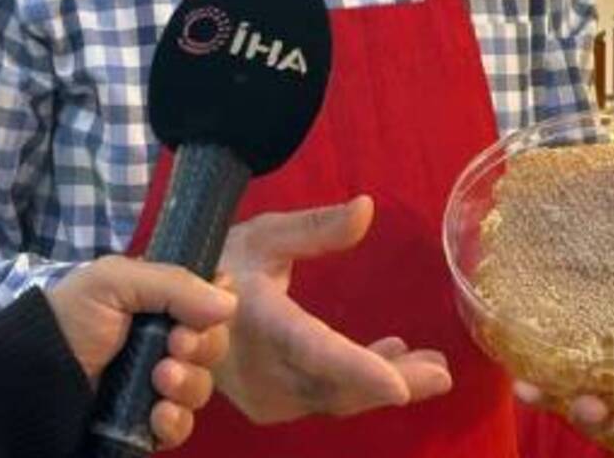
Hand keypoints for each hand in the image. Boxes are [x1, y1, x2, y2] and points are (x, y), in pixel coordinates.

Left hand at [46, 255, 235, 449]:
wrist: (33, 377)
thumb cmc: (73, 315)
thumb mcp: (114, 282)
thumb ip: (172, 284)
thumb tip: (229, 301)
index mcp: (160, 299)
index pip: (210, 300)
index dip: (216, 307)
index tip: (202, 313)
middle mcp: (165, 338)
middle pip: (214, 344)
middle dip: (201, 347)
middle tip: (174, 346)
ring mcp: (159, 382)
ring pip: (202, 386)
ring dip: (188, 384)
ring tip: (159, 381)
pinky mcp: (149, 421)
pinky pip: (182, 426)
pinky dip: (175, 421)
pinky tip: (157, 415)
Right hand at [214, 196, 451, 422]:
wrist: (173, 309)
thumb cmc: (221, 262)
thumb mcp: (265, 235)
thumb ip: (317, 228)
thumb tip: (367, 207)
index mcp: (259, 320)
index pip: (313, 350)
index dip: (356, 369)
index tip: (398, 386)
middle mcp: (261, 368)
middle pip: (337, 386)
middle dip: (393, 381)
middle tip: (440, 370)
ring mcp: (265, 396)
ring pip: (335, 399)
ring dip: (382, 383)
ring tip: (430, 366)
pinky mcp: (271, 406)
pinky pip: (324, 400)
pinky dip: (359, 384)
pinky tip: (389, 362)